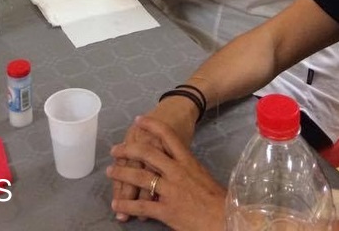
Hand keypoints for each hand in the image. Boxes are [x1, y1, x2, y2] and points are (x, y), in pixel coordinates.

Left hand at [108, 116, 225, 228]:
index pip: (167, 136)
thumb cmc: (218, 198)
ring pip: (140, 177)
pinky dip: (127, 205)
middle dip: (128, 149)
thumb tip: (174, 162)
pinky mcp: (167, 210)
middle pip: (147, 153)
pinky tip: (117, 204)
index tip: (138, 120)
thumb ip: (187, 167)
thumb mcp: (202, 174)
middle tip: (115, 149)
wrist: (227, 218)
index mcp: (187, 160)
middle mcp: (176, 171)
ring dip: (122, 174)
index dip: (151, 125)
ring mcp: (170, 190)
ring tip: (111, 172)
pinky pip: (142, 206)